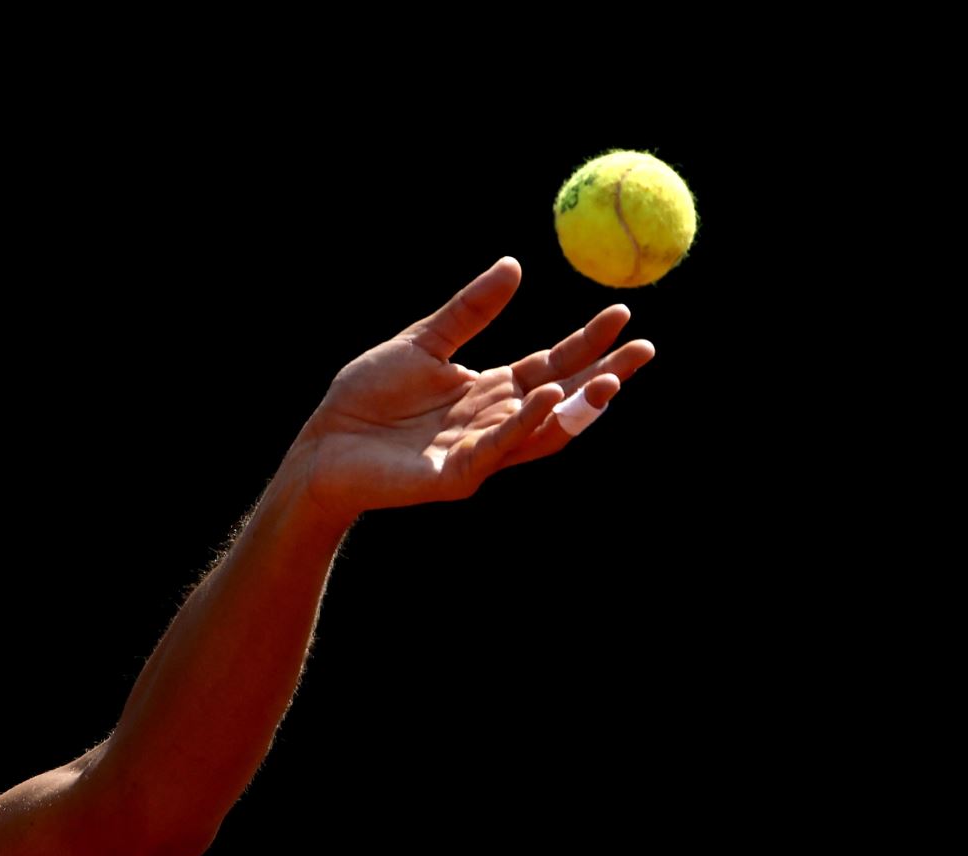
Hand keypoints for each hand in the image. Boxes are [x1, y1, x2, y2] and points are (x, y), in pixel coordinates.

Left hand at [294, 257, 654, 525]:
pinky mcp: (456, 477)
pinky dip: (527, 424)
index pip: (550, 364)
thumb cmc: (364, 398)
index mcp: (487, 391)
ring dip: (577, 407)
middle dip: (604, 376)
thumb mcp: (422, 343)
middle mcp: (493, 423)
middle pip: (561, 399)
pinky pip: (499, 450)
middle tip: (645, 349)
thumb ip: (469, 311)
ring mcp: (479, 453)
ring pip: (541, 431)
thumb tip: (516, 266)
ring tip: (607, 378)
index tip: (621, 312)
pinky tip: (549, 397)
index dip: (586, 342)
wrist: (322, 445)